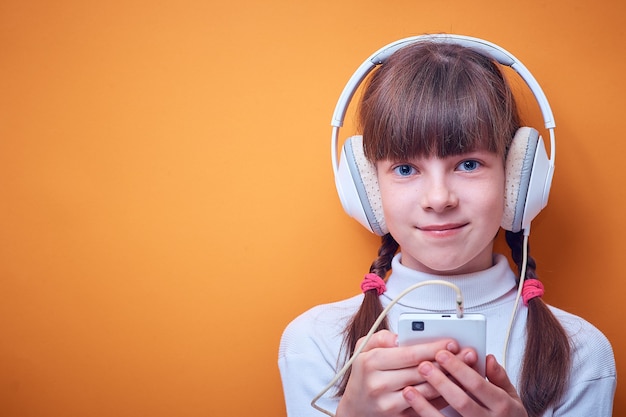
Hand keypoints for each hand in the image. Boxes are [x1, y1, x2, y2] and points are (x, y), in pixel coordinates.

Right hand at [336, 330, 473, 416]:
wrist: (355, 406)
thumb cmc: (364, 374)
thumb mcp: (363, 348)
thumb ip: (381, 337)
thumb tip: (401, 336)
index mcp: (372, 361)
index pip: (410, 353)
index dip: (434, 348)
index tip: (452, 343)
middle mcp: (379, 383)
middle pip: (422, 372)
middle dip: (448, 362)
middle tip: (467, 355)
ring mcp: (388, 403)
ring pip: (427, 391)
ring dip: (449, 381)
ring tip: (466, 371)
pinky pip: (425, 407)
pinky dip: (441, 398)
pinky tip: (453, 388)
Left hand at [401, 353, 527, 416]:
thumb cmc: (508, 416)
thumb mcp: (512, 397)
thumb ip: (499, 377)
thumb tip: (488, 357)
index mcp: (502, 406)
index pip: (478, 384)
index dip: (458, 368)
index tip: (442, 353)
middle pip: (461, 401)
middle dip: (440, 382)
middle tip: (423, 366)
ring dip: (425, 405)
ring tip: (409, 389)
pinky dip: (425, 416)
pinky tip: (413, 407)